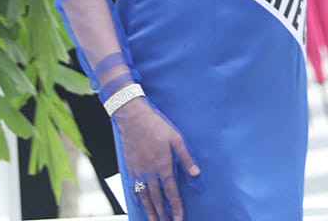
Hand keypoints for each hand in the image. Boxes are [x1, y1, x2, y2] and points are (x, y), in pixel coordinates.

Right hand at [113, 95, 200, 219]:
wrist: (133, 117)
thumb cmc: (156, 125)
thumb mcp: (175, 138)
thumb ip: (186, 157)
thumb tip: (196, 173)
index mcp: (163, 165)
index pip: (171, 192)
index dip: (176, 207)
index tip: (179, 219)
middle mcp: (150, 172)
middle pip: (157, 198)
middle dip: (163, 214)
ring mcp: (139, 170)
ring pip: (145, 196)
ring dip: (150, 210)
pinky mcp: (130, 166)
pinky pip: (133, 186)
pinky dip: (137, 197)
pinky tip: (139, 203)